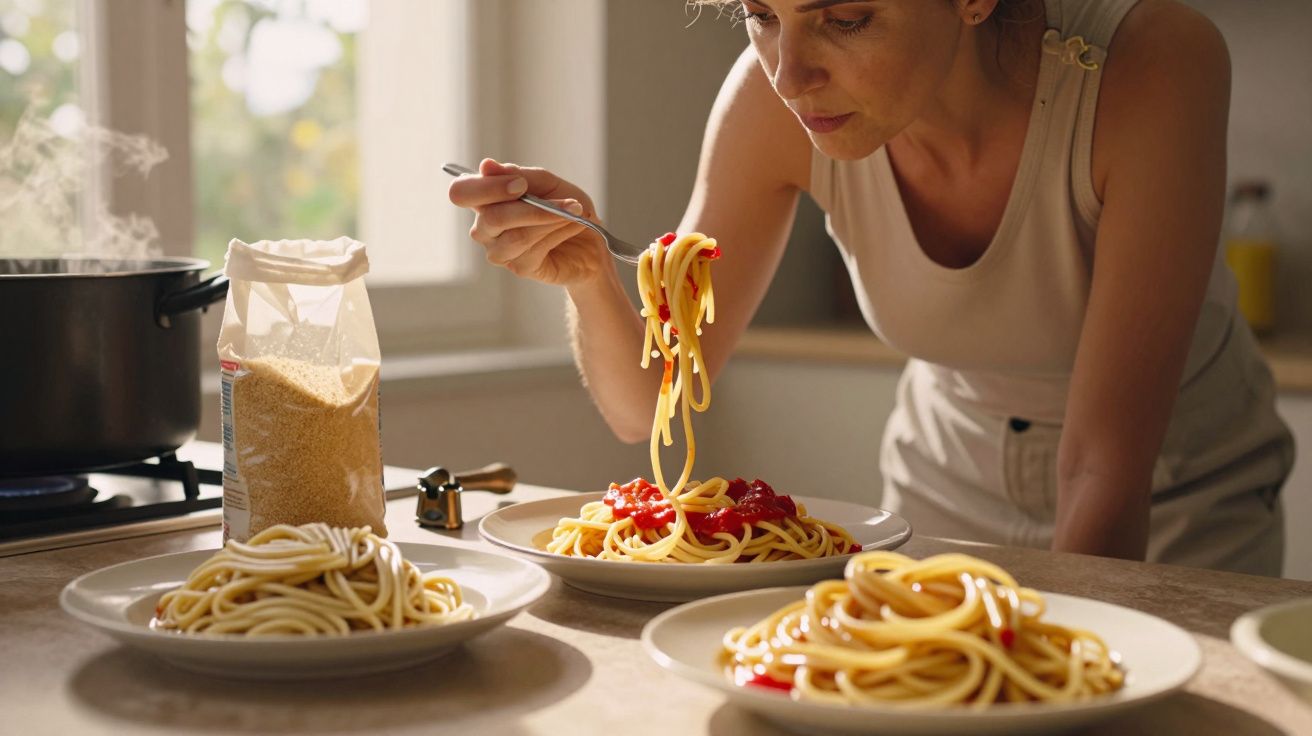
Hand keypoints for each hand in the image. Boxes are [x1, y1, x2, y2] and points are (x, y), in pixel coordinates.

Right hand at [447, 158, 608, 285]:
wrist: (590, 240)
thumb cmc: (564, 206)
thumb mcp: (546, 183)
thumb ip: (518, 174)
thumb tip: (485, 166)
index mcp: (484, 200)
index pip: (461, 193)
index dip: (487, 188)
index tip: (521, 184)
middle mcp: (485, 227)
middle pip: (489, 218)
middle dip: (530, 208)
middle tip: (562, 200)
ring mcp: (499, 251)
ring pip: (516, 236)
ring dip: (551, 219)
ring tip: (574, 210)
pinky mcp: (519, 268)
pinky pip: (534, 249)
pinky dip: (558, 232)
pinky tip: (573, 225)